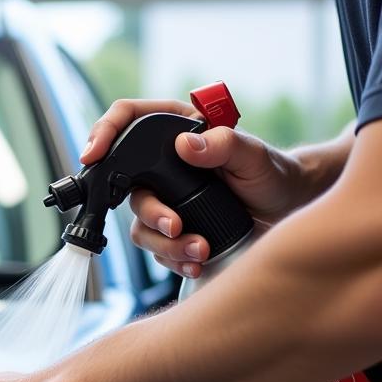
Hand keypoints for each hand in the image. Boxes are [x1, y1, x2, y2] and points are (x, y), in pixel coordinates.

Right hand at [81, 98, 311, 277]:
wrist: (287, 211)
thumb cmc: (274, 173)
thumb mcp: (254, 156)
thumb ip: (224, 145)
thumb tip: (187, 145)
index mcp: (176, 130)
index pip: (127, 119)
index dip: (103, 132)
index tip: (94, 155)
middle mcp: (164, 164)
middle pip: (128, 186)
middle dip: (151, 214)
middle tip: (176, 227)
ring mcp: (166, 198)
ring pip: (141, 225)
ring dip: (165, 244)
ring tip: (199, 251)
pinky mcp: (173, 229)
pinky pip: (157, 249)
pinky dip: (174, 260)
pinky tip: (196, 262)